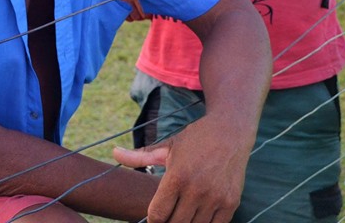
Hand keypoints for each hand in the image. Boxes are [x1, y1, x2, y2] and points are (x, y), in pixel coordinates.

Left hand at [114, 117, 247, 221]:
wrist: (230, 130)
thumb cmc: (195, 138)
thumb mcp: (167, 146)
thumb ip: (140, 156)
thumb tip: (114, 152)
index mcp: (177, 176)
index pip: (158, 214)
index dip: (153, 221)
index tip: (154, 219)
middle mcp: (196, 189)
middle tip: (166, 218)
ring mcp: (215, 198)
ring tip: (181, 216)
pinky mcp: (231, 202)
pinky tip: (197, 216)